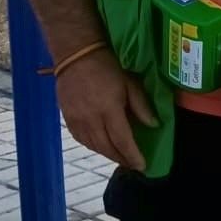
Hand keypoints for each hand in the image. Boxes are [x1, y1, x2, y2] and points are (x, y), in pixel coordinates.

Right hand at [56, 48, 154, 169]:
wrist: (76, 55)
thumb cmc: (108, 67)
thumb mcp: (130, 83)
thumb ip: (141, 106)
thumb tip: (153, 125)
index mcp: (109, 110)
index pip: (122, 140)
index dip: (132, 155)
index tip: (142, 166)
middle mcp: (91, 119)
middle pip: (107, 147)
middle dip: (121, 158)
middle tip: (132, 164)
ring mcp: (76, 120)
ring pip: (93, 146)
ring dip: (107, 154)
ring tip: (120, 157)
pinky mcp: (66, 118)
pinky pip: (81, 139)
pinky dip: (93, 146)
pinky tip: (101, 147)